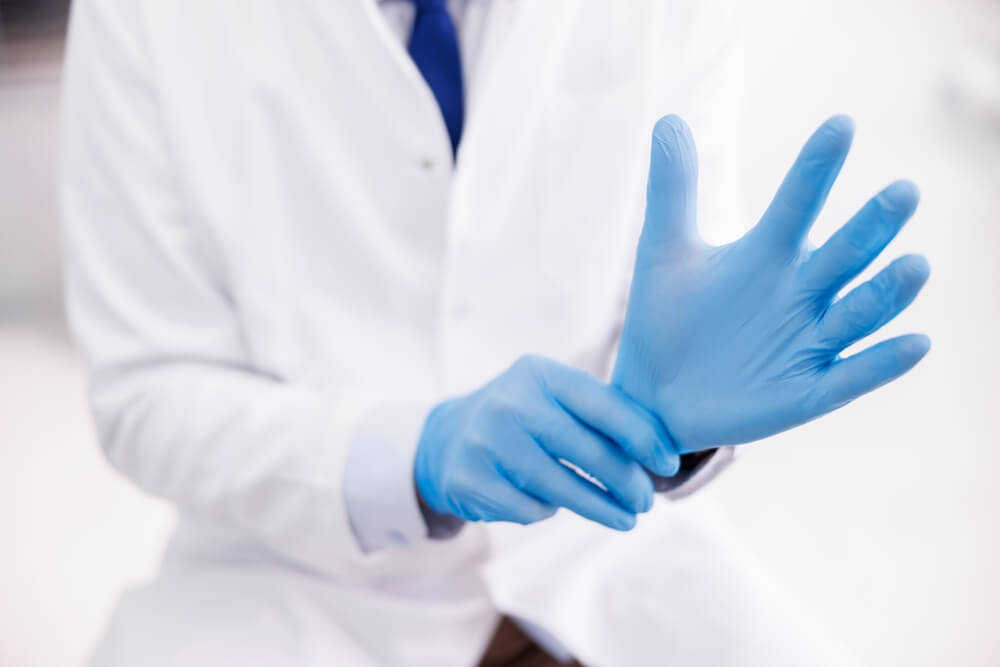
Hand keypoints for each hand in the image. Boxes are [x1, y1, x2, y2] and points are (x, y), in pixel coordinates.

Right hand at [414, 356, 680, 529]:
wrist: (448, 439)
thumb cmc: (525, 419)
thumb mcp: (554, 399)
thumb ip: (601, 415)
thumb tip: (662, 453)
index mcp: (539, 374)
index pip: (602, 405)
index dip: (642, 438)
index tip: (667, 465)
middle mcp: (509, 403)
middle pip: (586, 451)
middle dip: (625, 481)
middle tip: (647, 502)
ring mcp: (485, 442)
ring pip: (559, 488)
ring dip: (600, 508)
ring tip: (625, 519)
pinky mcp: (470, 480)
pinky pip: (530, 509)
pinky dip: (548, 511)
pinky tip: (551, 503)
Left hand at [613, 115, 930, 452]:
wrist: (654, 394)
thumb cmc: (666, 319)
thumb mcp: (664, 253)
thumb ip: (671, 191)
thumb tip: (667, 119)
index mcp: (766, 254)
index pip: (796, 203)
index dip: (815, 168)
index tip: (840, 124)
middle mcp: (798, 292)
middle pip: (843, 254)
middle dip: (871, 227)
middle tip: (902, 192)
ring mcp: (808, 342)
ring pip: (857, 312)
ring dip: (886, 292)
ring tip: (915, 264)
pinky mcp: (807, 393)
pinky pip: (851, 376)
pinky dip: (881, 363)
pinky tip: (916, 343)